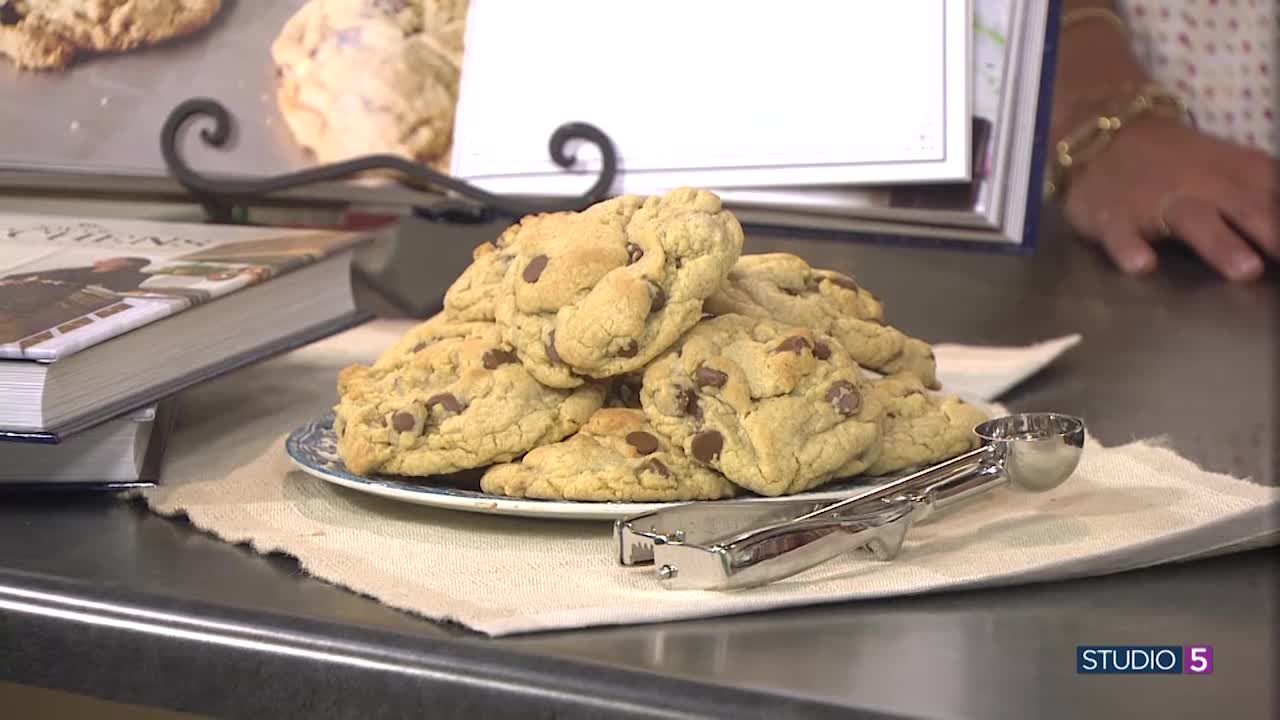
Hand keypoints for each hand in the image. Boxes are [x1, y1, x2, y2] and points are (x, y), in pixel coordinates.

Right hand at [1060, 117, 1276, 281]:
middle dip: (1278, 235)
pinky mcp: (1114, 216)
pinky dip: (1130, 248)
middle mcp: (1205, 188)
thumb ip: (1269, 196)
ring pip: (1193, 220)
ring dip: (1221, 244)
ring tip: (1246, 270)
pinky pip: (1122, 234)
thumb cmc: (1180, 160)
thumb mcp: (1233, 167)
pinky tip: (1141, 264)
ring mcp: (1157, 201)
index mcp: (1241, 175)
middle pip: (1250, 211)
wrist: (1108, 130)